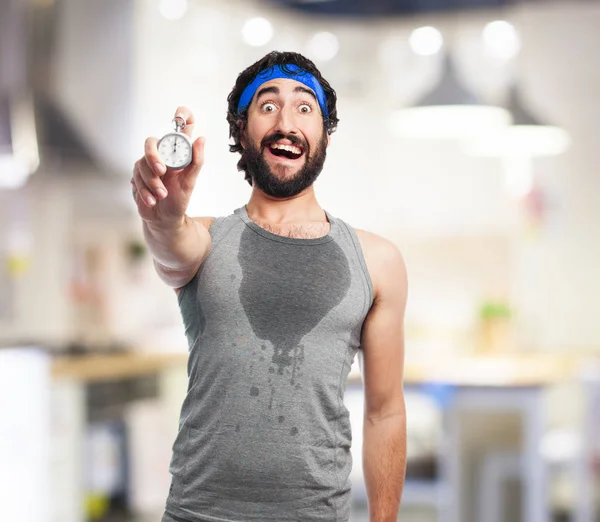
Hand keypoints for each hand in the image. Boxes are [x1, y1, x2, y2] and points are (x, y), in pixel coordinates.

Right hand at [131, 106, 204, 224]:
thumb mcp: (190, 182)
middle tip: (162, 171)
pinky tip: (152, 200)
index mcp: (179, 152)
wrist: (164, 219)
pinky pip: (136, 177)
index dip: (182, 114)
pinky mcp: (137, 175)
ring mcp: (147, 164)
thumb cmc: (179, 199)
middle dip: (153, 157)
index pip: (181, 126)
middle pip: (151, 142)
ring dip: (152, 182)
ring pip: (142, 163)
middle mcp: (162, 154)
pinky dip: (145, 191)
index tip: (180, 115)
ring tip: (162, 195)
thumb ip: (196, 161)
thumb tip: (202, 139)